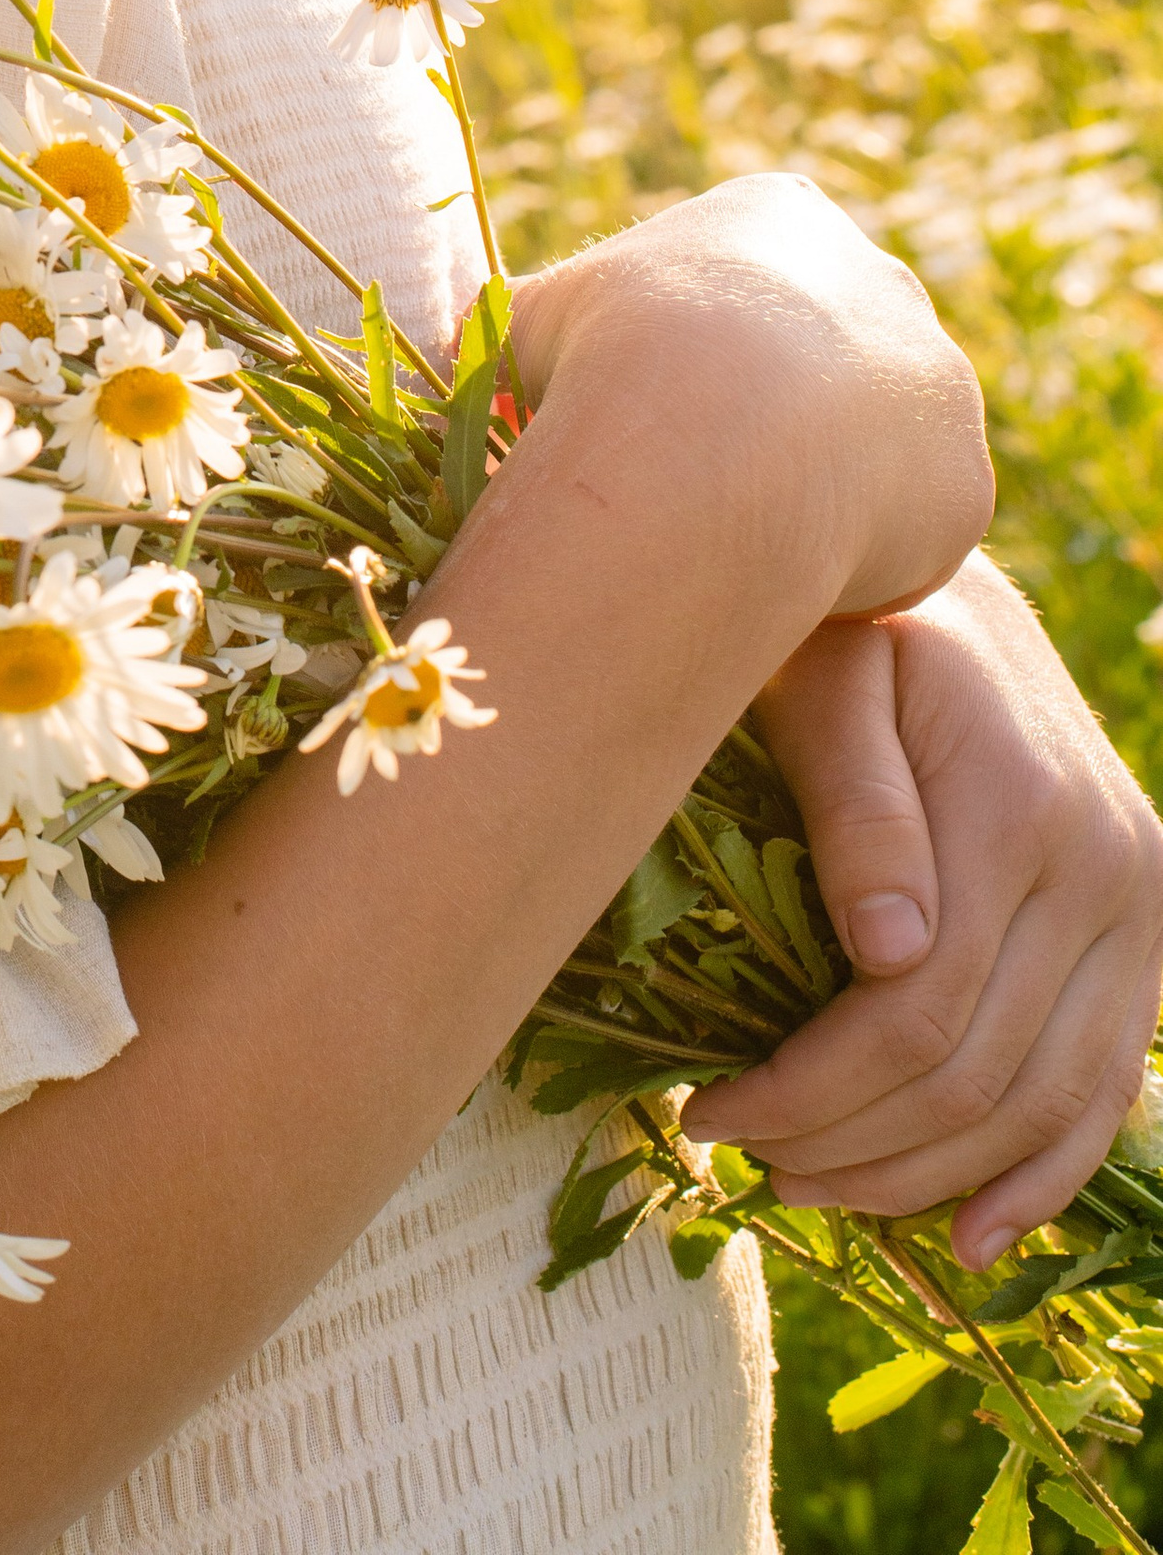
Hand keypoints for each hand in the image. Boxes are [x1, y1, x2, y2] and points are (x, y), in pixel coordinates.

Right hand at [511, 172, 993, 619]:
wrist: (708, 441)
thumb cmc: (607, 357)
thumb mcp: (534, 319)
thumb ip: (535, 331)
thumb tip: (485, 366)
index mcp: (781, 216)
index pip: (752, 282)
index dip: (699, 352)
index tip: (656, 409)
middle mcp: (880, 279)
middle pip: (830, 358)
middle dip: (777, 416)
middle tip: (704, 484)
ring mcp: (937, 379)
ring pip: (881, 446)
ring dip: (827, 485)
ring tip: (748, 539)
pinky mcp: (964, 479)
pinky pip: (910, 527)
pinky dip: (858, 556)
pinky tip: (797, 576)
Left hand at [683, 558, 1162, 1263]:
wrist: (954, 591)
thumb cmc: (849, 627)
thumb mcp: (824, 675)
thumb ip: (854, 799)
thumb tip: (886, 952)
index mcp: (1017, 806)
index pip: (915, 1010)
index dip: (809, 1087)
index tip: (706, 1110)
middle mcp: (1102, 866)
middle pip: (976, 1070)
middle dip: (852, 1143)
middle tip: (744, 1158)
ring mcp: (1139, 908)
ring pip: (1043, 1099)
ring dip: (926, 1174)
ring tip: (813, 1186)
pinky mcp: (1149, 935)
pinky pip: (1110, 1085)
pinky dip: (1046, 1175)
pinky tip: (972, 1234)